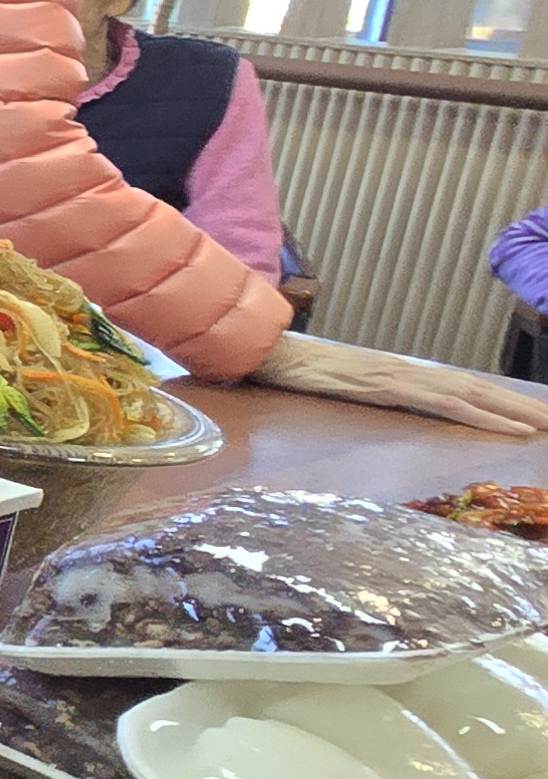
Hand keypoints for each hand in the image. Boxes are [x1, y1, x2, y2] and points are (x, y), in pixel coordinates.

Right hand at [250, 332, 547, 435]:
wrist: (259, 350)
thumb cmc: (284, 368)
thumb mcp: (328, 385)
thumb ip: (354, 392)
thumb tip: (368, 405)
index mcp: (394, 372)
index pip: (456, 386)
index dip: (495, 400)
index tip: (526, 415)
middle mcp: (404, 370)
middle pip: (475, 389)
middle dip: (518, 405)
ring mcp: (398, 376)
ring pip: (471, 395)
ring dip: (514, 411)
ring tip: (545, 424)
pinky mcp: (388, 386)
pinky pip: (446, 404)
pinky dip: (484, 416)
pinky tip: (511, 428)